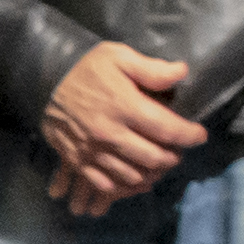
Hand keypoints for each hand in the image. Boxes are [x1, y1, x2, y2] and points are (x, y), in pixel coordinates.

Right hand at [41, 37, 202, 213]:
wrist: (44, 80)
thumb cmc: (87, 68)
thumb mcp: (119, 56)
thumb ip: (151, 69)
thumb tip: (182, 72)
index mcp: (125, 106)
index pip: (167, 129)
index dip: (189, 135)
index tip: (199, 135)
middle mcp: (111, 133)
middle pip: (154, 158)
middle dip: (173, 157)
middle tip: (178, 150)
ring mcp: (93, 151)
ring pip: (133, 175)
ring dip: (153, 173)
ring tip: (159, 164)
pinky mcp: (79, 161)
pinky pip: (107, 184)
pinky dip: (126, 186)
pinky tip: (136, 178)